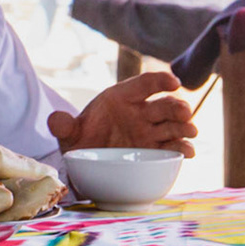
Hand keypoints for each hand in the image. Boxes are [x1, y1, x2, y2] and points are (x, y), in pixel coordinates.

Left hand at [49, 69, 196, 156]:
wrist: (85, 165)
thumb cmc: (81, 141)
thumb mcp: (69, 134)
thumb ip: (63, 125)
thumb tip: (54, 120)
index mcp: (122, 98)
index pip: (145, 83)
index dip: (160, 80)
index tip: (174, 81)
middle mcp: (141, 113)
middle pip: (165, 105)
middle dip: (177, 106)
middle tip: (184, 112)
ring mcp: (151, 132)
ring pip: (175, 125)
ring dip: (185, 127)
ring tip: (190, 131)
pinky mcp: (157, 152)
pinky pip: (174, 148)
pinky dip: (183, 149)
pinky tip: (186, 151)